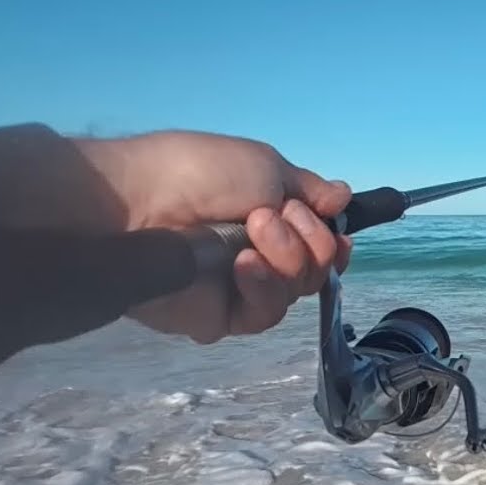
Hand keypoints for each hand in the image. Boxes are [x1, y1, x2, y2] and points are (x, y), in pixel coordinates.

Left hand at [82, 130, 353, 343]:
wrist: (141, 201)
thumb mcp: (266, 166)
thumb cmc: (199, 173)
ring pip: (293, 293)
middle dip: (307, 241)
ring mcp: (236, 290)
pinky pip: (262, 315)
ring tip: (255, 230)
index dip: (331, 242)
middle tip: (271, 216)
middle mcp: (256, 257)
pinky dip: (264, 288)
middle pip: (313, 270)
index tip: (335, 228)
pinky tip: (244, 264)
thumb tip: (344, 195)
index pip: (316, 246)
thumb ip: (309, 189)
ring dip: (287, 258)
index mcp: (266, 221)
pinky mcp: (217, 318)